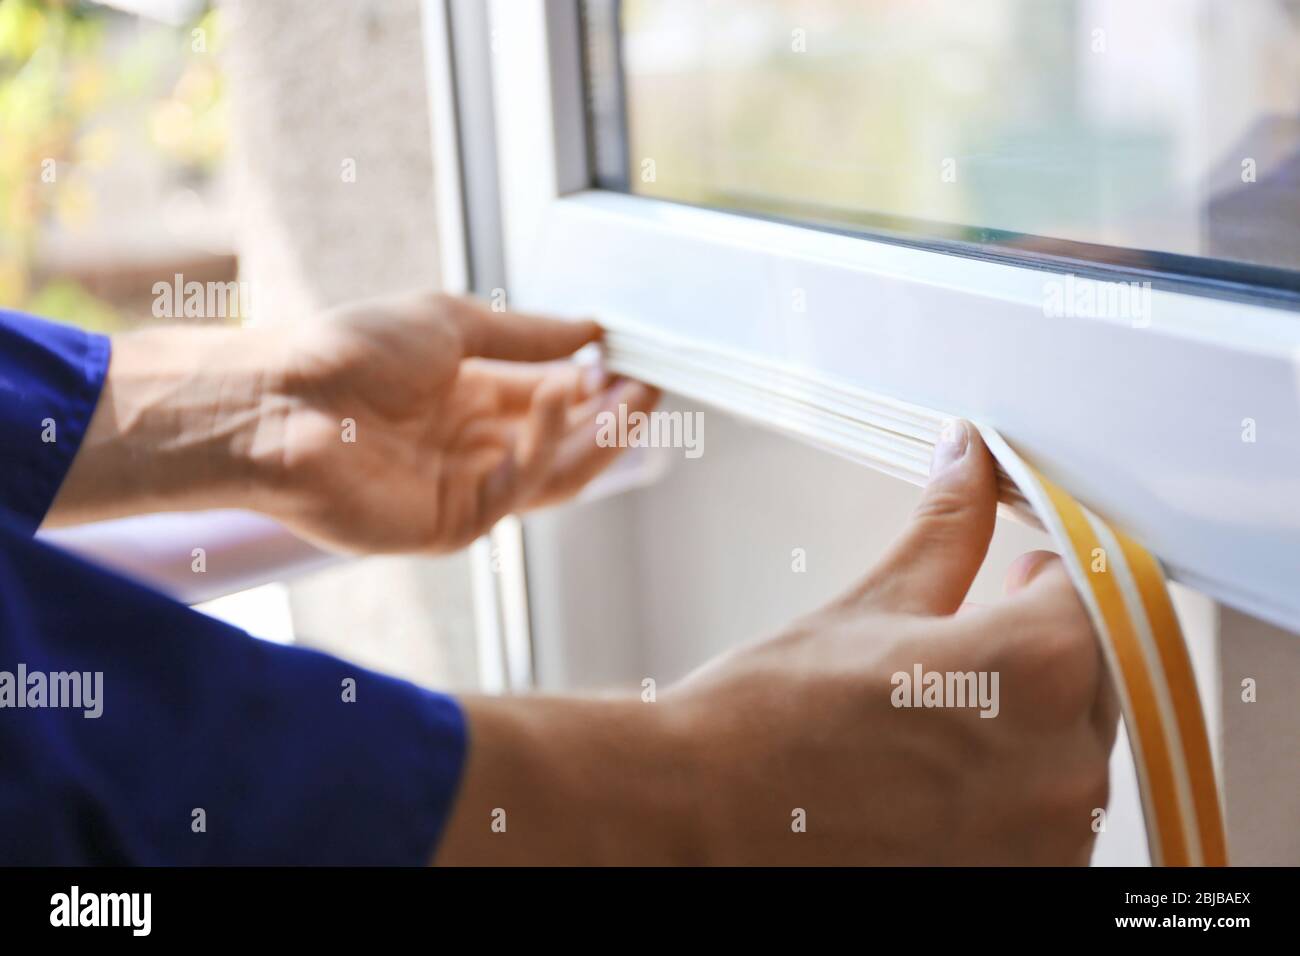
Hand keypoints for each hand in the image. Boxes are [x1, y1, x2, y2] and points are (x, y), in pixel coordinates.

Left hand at [268, 293, 656, 551]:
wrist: (278, 401)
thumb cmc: (344, 355)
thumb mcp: (450, 324)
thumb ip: (525, 336)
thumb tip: (591, 330)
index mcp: (470, 399)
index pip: (553, 399)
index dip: (596, 383)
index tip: (635, 359)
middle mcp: (474, 447)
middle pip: (565, 442)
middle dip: (612, 415)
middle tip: (651, 384)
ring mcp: (466, 489)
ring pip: (555, 474)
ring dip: (600, 437)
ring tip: (633, 395)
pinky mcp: (454, 523)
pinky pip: (519, 487)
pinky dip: (546, 443)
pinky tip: (563, 394)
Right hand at [439, 422, 1117, 864]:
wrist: (700, 813)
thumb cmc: (768, 718)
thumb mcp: (872, 607)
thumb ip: (947, 529)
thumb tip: (968, 455)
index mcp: (1037, 667)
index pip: (1095, 597)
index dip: (1049, 582)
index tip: (1020, 578)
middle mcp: (1063, 766)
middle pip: (1096, 679)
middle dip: (1041, 653)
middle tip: (962, 647)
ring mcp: (1045, 843)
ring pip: (1073, 754)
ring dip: (1029, 727)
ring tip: (935, 718)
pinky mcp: (1019, 886)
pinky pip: (1048, 822)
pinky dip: (1011, 795)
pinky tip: (937, 778)